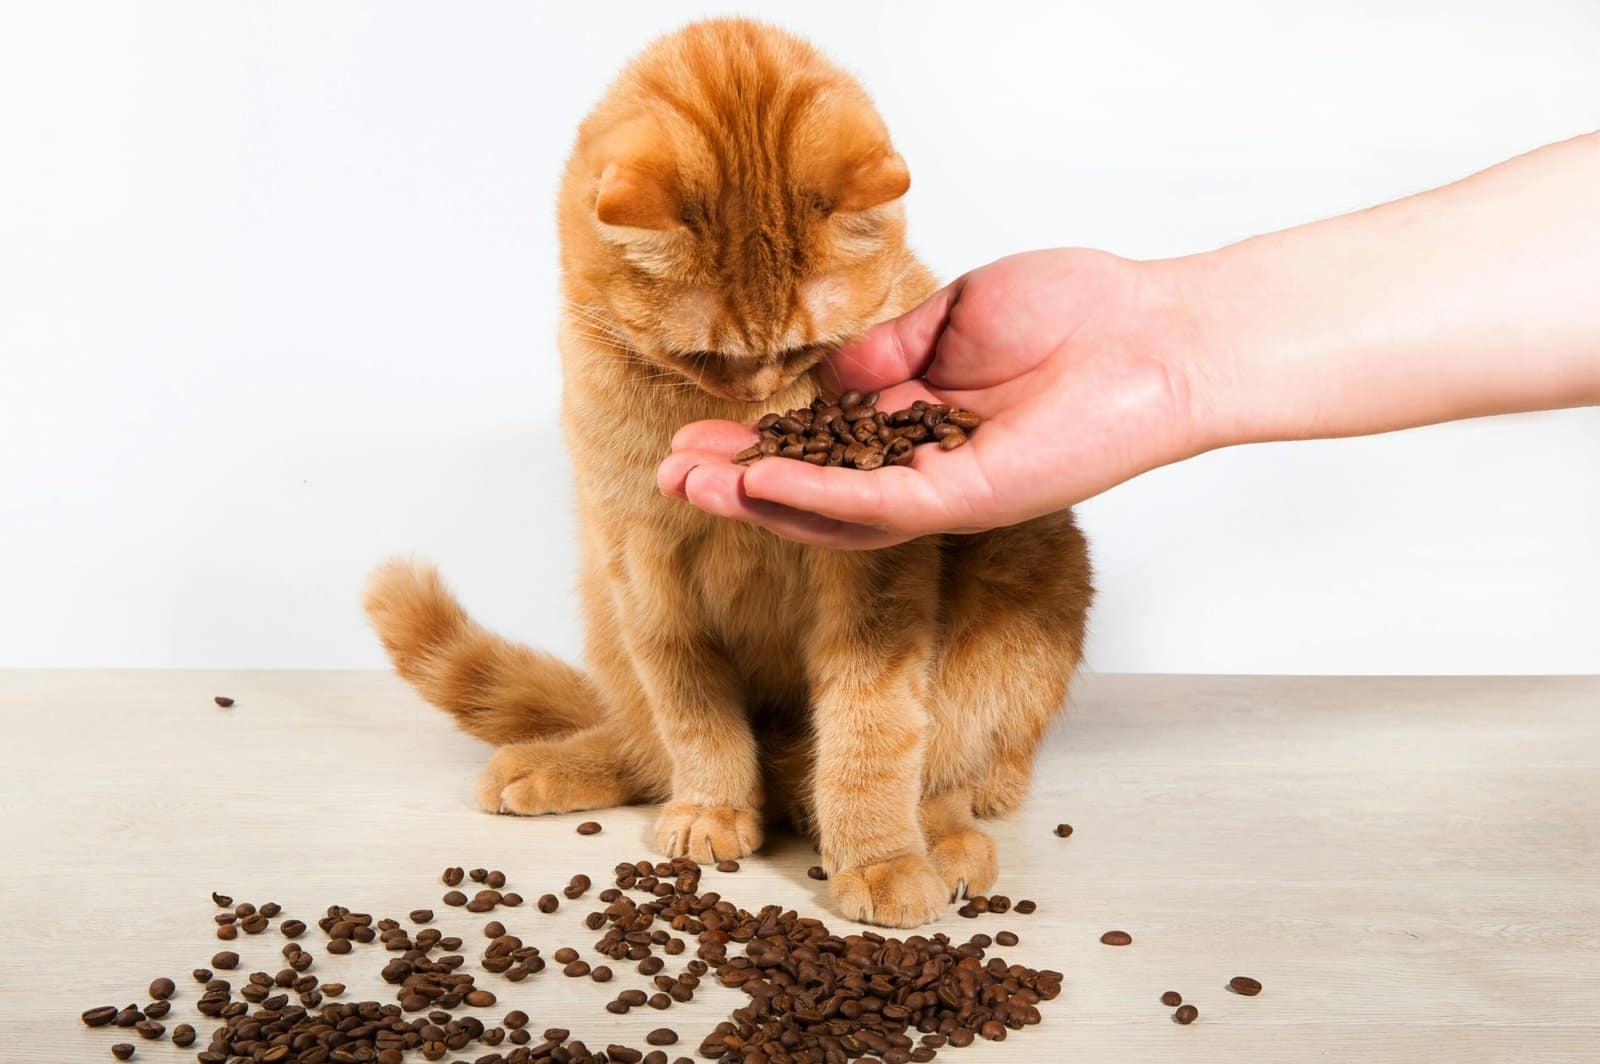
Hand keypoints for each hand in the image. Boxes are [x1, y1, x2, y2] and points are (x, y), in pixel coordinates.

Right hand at [657, 249, 1205, 547]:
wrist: (1158, 332)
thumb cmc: (1077, 312)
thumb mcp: (953, 316)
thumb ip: (886, 349)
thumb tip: (824, 372)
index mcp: (919, 424)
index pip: (820, 447)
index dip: (755, 446)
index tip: (695, 436)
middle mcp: (926, 468)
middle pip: (814, 493)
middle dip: (738, 485)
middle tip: (669, 474)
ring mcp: (947, 490)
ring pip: (835, 513)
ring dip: (760, 501)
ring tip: (692, 484)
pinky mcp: (972, 498)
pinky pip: (881, 506)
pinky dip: (817, 498)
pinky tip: (761, 484)